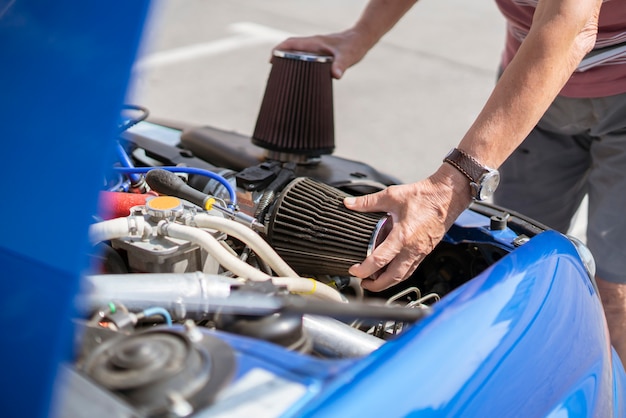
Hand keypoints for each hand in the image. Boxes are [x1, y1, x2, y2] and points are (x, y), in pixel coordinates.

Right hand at [273, 29, 370, 78]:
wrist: (362, 39)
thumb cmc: (354, 46)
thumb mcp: (347, 56)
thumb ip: (341, 65)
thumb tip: (335, 75)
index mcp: (314, 42)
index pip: (291, 43)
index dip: (278, 49)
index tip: (271, 60)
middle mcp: (313, 45)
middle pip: (290, 49)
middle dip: (280, 59)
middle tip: (273, 73)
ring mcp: (316, 49)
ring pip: (297, 54)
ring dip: (288, 62)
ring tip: (282, 78)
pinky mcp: (320, 54)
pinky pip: (305, 58)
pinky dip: (298, 65)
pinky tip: (299, 78)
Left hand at [344, 164, 471, 291]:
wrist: (448, 196)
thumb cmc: (425, 196)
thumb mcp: (392, 196)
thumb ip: (368, 202)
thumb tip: (349, 203)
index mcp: (402, 236)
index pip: (379, 260)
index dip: (364, 270)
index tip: (354, 271)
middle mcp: (413, 248)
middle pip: (393, 277)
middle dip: (376, 285)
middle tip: (363, 283)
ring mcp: (421, 252)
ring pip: (403, 276)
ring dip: (388, 282)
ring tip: (375, 280)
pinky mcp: (426, 251)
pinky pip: (411, 268)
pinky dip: (399, 274)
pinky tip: (392, 270)